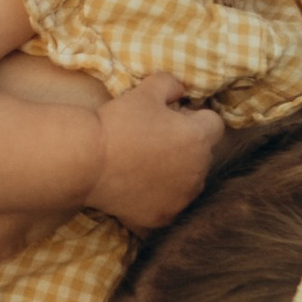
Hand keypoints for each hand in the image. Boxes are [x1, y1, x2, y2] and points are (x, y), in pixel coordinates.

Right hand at [88, 74, 224, 231]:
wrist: (87, 162)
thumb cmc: (118, 123)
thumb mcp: (145, 91)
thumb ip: (171, 84)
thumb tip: (181, 91)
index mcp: (198, 138)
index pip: (214, 123)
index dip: (194, 117)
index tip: (171, 118)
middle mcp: (198, 172)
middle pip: (203, 154)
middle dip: (187, 146)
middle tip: (154, 140)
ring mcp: (182, 198)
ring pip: (189, 181)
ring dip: (177, 173)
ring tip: (146, 165)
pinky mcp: (163, 217)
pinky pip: (171, 204)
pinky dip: (161, 196)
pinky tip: (139, 187)